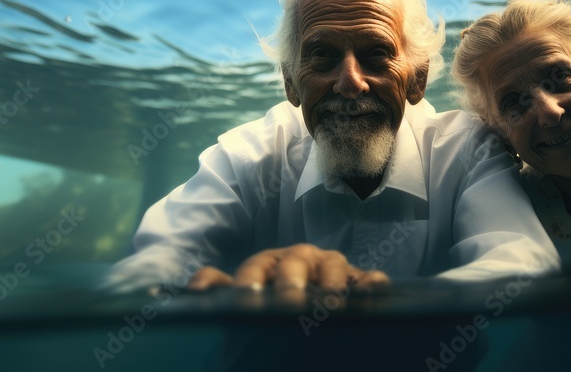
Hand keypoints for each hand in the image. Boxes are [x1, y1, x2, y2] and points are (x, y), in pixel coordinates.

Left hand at [187, 243, 389, 291]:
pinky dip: (372, 283)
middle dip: (292, 279)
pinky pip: (369, 280)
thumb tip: (197, 286)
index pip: (259, 265)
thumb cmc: (273, 300)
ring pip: (333, 266)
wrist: (307, 311)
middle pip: (297, 263)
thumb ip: (220, 288)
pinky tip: (374, 289)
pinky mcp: (360, 284)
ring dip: (331, 281)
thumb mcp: (246, 293)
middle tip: (288, 299)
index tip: (245, 296)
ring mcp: (333, 270)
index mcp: (272, 262)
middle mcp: (304, 260)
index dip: (251, 279)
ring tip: (330, 301)